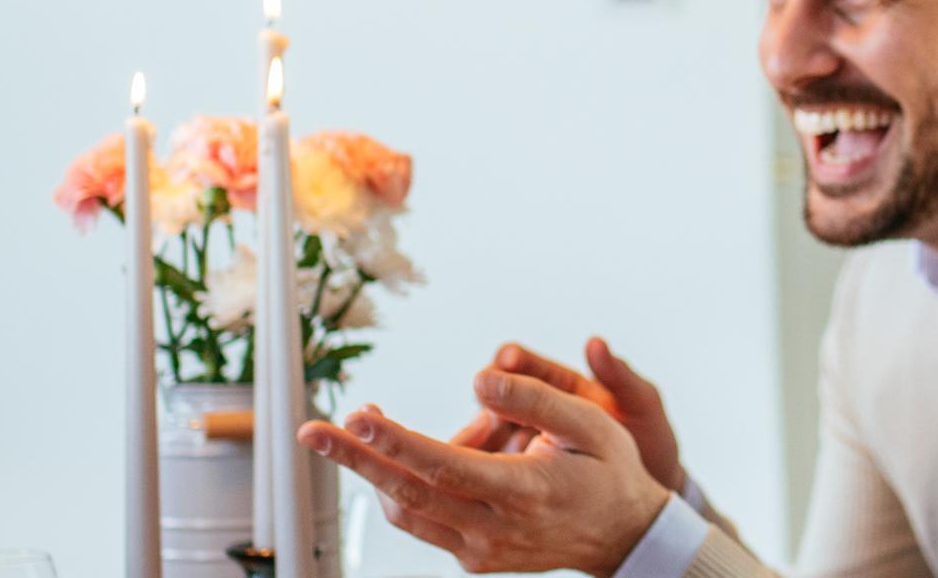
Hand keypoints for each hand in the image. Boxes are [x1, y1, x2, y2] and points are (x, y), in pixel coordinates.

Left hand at [300, 367, 675, 574]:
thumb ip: (533, 399)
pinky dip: (417, 481)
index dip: (395, 442)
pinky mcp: (473, 558)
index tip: (358, 417)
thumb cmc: (608, 471)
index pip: (444, 467)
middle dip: (356, 459)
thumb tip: (478, 378)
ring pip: (408, 510)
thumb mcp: (591, 423)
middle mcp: (497, 529)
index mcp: (527, 492)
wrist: (625, 537)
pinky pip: (426, 518)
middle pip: (408, 493)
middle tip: (312, 430)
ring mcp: (481, 550)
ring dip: (382, 467)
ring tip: (377, 422)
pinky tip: (442, 450)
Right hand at [444, 337, 686, 492]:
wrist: (649, 502)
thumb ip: (622, 378)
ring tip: (479, 444)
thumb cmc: (652, 446)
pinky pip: (492, 468)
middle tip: (482, 403)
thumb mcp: (642, 410)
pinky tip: (479, 476)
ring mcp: (525, 446)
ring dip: (478, 437)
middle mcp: (538, 413)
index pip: (530, 365)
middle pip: (497, 397)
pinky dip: (482, 469)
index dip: (515, 360)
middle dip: (487, 399)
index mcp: (567, 389)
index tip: (505, 357)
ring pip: (488, 434)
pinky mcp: (518, 477)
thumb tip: (595, 343)